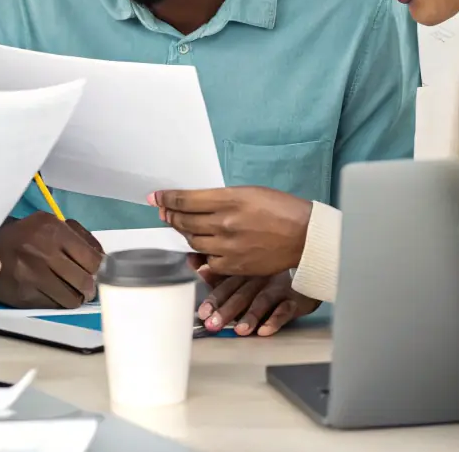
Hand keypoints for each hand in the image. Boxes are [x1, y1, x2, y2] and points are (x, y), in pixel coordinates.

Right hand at [0, 214, 102, 307]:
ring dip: (78, 297)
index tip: (99, 272)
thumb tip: (103, 257)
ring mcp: (33, 275)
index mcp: (53, 230)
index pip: (91, 258)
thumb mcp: (49, 223)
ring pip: (72, 297)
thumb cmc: (25, 235)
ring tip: (75, 293)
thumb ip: (78, 235)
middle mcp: (44, 251)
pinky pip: (55, 306)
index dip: (99, 268)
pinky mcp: (25, 295)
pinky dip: (61, 303)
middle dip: (91, 286)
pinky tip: (58, 295)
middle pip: (85, 280)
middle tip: (88, 287)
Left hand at [151, 187, 312, 275]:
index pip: (186, 199)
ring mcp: (228, 247)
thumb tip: (196, 202)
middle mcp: (225, 223)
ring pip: (193, 240)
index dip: (166, 198)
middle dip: (170, 215)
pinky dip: (201, 252)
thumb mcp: (248, 192)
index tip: (155, 197)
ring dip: (183, 232)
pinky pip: (208, 260)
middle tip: (164, 211)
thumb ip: (221, 198)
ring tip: (181, 226)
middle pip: (185, 220)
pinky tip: (201, 245)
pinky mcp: (235, 266)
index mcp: (228, 199)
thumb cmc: (279, 207)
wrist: (303, 235)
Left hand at [194, 265, 319, 336]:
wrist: (307, 264)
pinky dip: (275, 319)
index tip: (202, 313)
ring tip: (239, 330)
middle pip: (239, 294)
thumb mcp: (244, 269)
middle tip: (212, 325)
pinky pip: (284, 309)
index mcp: (244, 272)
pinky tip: (265, 330)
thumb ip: (220, 272)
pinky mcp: (294, 298)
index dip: (213, 299)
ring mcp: (276, 287)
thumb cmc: (270, 272)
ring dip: (249, 316)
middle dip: (225, 310)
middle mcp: (258, 278)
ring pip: (260, 301)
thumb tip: (197, 267)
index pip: (225, 285)